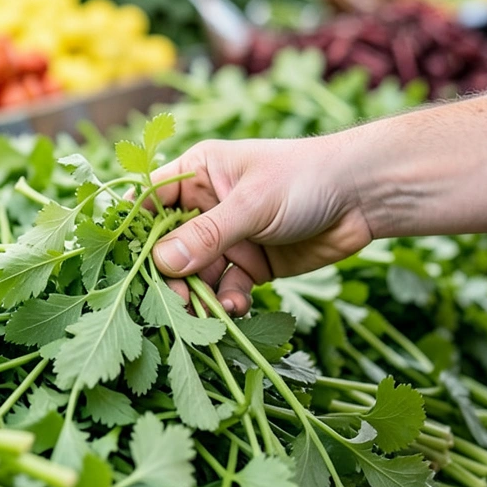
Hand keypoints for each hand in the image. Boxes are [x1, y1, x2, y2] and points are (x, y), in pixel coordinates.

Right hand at [149, 137, 373, 315]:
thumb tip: (162, 263)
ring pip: (196, 274)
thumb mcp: (252, 203)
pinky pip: (226, 289)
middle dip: (167, 276)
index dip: (134, 231)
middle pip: (168, 246)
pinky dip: (227, 303)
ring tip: (201, 314)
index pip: (150, 201)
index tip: (122, 262)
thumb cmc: (306, 178)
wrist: (364, 196)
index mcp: (198, 173)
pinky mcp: (251, 265)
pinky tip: (236, 309)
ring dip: (197, 296)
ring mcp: (228, 237)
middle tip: (168, 302)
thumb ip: (207, 234)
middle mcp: (206, 205)